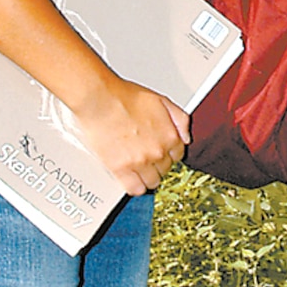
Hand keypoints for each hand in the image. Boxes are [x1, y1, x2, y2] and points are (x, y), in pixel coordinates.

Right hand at [73, 74, 189, 196]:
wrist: (100, 100)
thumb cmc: (125, 97)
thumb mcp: (160, 100)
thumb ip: (179, 119)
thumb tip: (186, 137)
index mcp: (169, 136)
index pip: (178, 156)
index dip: (168, 154)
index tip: (161, 153)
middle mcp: (157, 151)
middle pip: (165, 170)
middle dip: (158, 164)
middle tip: (146, 156)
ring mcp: (140, 162)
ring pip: (152, 182)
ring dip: (147, 177)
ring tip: (138, 167)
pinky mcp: (121, 169)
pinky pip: (134, 189)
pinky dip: (135, 186)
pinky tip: (131, 178)